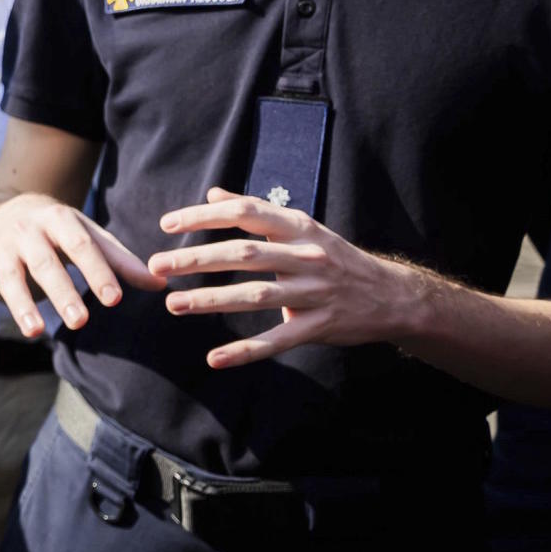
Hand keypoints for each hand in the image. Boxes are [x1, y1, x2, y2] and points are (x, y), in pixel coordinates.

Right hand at [0, 190, 165, 339]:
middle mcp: (27, 232)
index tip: (114, 299)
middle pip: (44, 263)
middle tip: (80, 321)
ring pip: (9, 278)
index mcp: (59, 220)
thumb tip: (161, 284)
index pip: (80, 246)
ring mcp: (3, 250)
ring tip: (35, 332)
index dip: (96, 272)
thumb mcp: (90, 236)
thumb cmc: (63, 230)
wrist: (13, 209)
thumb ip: (121, 261)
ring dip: (21, 305)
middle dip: (61, 292)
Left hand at [149, 187, 441, 370]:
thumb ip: (258, 213)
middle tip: (157, 265)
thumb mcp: (303, 228)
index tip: (167, 224)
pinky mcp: (320, 326)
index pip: (246, 214)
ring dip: (211, 300)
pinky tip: (215, 358)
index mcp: (300, 228)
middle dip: (197, 259)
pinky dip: (246, 351)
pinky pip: (278, 340)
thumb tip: (213, 193)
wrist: (393, 296)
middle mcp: (307, 257)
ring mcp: (315, 293)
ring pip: (255, 295)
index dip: (205, 216)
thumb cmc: (335, 258)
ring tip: (173, 304)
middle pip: (245, 254)